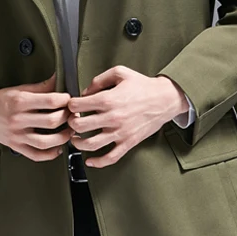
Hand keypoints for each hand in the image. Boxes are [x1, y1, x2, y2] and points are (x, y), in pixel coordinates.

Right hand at [0, 72, 72, 161]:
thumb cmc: (2, 100)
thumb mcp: (20, 89)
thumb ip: (41, 87)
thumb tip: (59, 80)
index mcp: (20, 102)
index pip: (50, 101)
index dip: (65, 100)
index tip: (69, 99)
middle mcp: (18, 120)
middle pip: (51, 121)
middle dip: (67, 117)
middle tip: (72, 114)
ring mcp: (17, 136)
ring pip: (46, 141)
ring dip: (63, 137)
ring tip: (69, 131)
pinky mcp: (16, 147)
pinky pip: (36, 155)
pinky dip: (50, 154)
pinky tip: (58, 148)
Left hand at [67, 66, 186, 167]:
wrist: (165, 99)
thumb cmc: (143, 86)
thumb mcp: (120, 73)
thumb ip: (99, 80)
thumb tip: (85, 92)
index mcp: (109, 99)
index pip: (78, 105)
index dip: (71, 104)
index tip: (72, 106)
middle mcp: (112, 117)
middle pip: (80, 125)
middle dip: (71, 123)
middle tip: (72, 121)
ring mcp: (120, 132)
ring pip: (90, 144)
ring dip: (78, 143)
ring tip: (75, 138)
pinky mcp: (128, 142)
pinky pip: (110, 158)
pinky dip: (97, 162)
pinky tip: (90, 161)